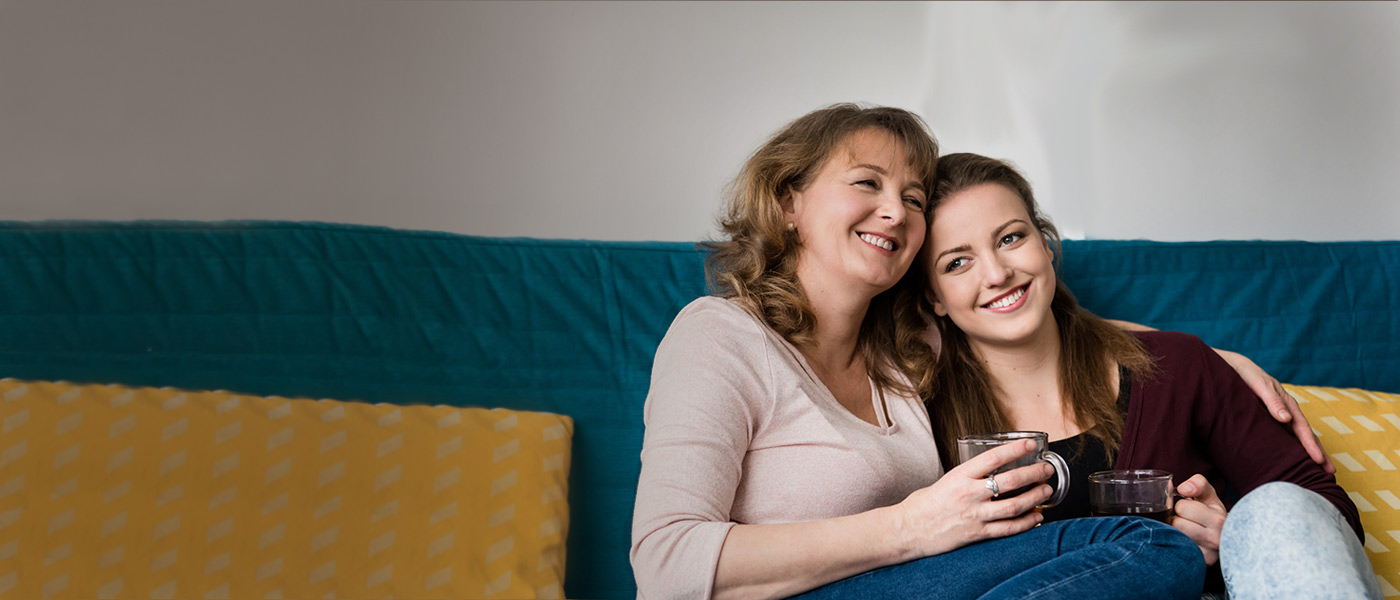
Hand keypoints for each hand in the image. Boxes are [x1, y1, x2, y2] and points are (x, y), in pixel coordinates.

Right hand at [891, 440, 1051, 558]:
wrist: (908, 530)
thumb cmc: (922, 505)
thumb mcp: (944, 481)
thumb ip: (967, 477)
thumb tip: (989, 473)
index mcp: (959, 476)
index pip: (993, 458)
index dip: (1015, 450)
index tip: (1030, 444)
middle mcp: (969, 494)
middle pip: (1009, 482)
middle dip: (1033, 474)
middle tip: (1046, 469)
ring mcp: (974, 515)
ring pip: (1013, 506)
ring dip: (1034, 497)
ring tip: (1046, 490)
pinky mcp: (977, 534)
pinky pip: (1008, 528)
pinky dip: (1026, 523)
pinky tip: (1037, 517)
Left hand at [1170, 474, 1227, 565]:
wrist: (1230, 537)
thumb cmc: (1214, 513)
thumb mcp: (1209, 495)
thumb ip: (1197, 483)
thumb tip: (1182, 488)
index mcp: (1218, 520)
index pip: (1183, 508)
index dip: (1183, 505)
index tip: (1191, 507)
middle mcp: (1216, 539)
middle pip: (1176, 523)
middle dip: (1177, 518)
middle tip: (1188, 519)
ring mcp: (1209, 554)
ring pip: (1175, 536)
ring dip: (1177, 531)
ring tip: (1188, 529)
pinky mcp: (1201, 564)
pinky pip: (1178, 550)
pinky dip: (1178, 543)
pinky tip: (1188, 540)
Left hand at [1214, 348, 1334, 473]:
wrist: (1232, 368)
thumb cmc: (1245, 375)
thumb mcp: (1258, 385)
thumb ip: (1272, 401)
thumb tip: (1286, 419)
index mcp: (1287, 404)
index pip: (1302, 428)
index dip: (1310, 445)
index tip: (1318, 460)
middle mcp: (1286, 412)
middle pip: (1305, 435)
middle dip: (1318, 453)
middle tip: (1330, 473)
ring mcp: (1279, 417)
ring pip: (1296, 438)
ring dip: (1307, 454)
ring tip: (1318, 472)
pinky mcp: (1269, 421)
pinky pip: (1284, 437)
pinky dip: (1292, 449)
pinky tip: (1294, 461)